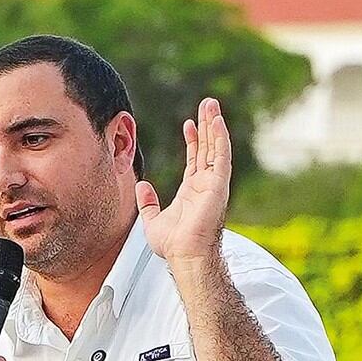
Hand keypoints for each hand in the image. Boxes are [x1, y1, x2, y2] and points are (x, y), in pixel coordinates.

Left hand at [137, 99, 233, 262]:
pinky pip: (221, 157)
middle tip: (208, 104)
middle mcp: (205, 185)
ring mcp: (214, 184)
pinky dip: (220, 139)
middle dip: (207, 125)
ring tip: (212, 105)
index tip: (188, 123)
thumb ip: (147, 202)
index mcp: (192, 191)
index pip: (195, 159)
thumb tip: (141, 185)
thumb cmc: (173, 246)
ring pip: (216, 148)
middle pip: (207, 148)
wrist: (184, 256)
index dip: (193, 140)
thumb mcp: (152, 220)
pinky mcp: (218, 186)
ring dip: (215, 126)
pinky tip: (217, 122)